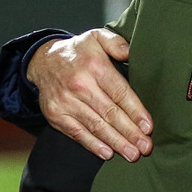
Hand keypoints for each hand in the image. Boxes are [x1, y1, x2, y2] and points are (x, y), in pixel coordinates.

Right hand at [27, 28, 152, 161]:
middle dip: (130, 133)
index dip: (135, 111)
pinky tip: (108, 154)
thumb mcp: (97, 37)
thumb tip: (131, 52)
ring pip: (95, 125)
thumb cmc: (80, 51)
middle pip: (109, 113)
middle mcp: (79, 85)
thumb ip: (117, 43)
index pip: (119, 92)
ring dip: (116, 142)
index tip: (148, 127)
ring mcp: (65, 102)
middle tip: (146, 147)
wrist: (43, 61)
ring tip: (133, 154)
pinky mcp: (55, 115)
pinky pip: (77, 132)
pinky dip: (93, 145)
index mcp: (94, 66)